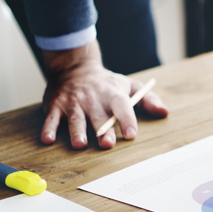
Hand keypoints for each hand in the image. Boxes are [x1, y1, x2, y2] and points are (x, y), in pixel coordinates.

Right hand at [40, 41, 166, 148]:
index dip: (127, 119)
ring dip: (76, 131)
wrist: (73, 67)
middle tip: (107, 144)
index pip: (122, 106)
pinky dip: (48, 128)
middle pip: (98, 116)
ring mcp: (72, 102)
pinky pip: (51, 118)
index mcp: (112, 94)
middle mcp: (92, 98)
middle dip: (103, 130)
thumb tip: (164, 112)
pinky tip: (48, 139)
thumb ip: (148, 99)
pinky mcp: (55, 106)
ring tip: (79, 144)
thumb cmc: (106, 83)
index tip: (132, 133)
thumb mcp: (129, 85)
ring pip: (75, 119)